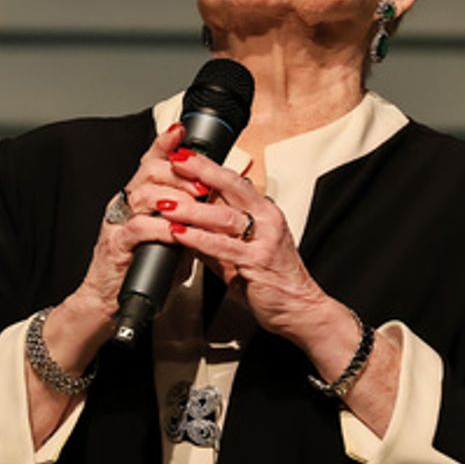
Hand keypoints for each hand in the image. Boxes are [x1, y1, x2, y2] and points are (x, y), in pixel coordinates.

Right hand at [47, 122, 198, 365]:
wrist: (111, 299)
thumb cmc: (143, 265)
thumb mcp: (170, 234)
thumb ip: (186, 215)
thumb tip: (216, 201)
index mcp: (137, 196)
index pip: (150, 162)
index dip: (164, 144)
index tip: (181, 130)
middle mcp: (125, 204)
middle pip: (149, 172)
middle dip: (180, 173)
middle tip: (204, 183)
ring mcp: (117, 223)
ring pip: (144, 195)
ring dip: (174, 197)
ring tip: (197, 202)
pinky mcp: (115, 245)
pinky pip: (138, 228)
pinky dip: (161, 227)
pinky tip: (177, 230)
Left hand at [165, 150, 401, 435]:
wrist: (299, 308)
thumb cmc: (273, 279)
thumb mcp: (244, 250)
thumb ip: (218, 234)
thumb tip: (188, 223)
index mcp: (265, 211)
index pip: (234, 180)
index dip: (208, 166)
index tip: (183, 155)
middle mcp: (268, 219)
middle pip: (232, 186)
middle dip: (200, 171)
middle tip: (174, 162)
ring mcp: (264, 240)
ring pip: (224, 215)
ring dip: (191, 208)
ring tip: (165, 203)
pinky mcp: (257, 262)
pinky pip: (223, 246)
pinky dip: (197, 238)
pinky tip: (178, 233)